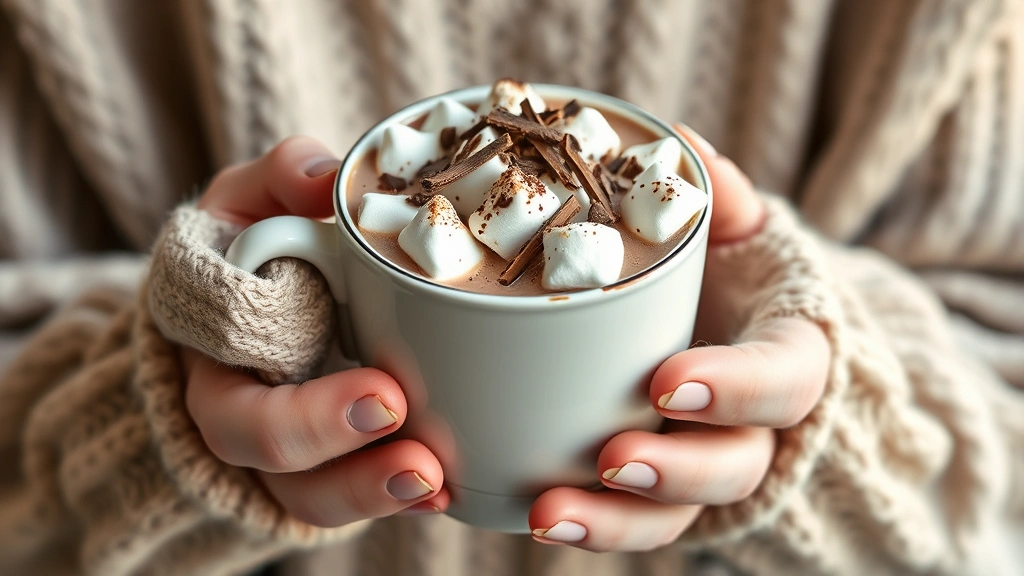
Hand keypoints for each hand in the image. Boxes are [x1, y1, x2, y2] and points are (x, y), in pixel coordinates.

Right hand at [185, 137, 447, 526]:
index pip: (234, 400)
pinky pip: (350, 493)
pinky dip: (396, 497)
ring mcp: (279, 445)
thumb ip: (280, 178)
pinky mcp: (326, 457)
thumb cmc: (254, 242)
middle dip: (339, 450)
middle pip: (265, 455)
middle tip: (413, 437)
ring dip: (370, 493)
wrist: (250, 291)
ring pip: (306, 494)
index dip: (302, 415)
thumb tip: (323, 181)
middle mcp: (236, 408)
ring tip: (436, 481)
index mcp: (212, 349)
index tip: (385, 393)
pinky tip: (448, 490)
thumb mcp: (254, 199)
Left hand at [528, 127, 830, 550]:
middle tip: (610, 457)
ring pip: (681, 515)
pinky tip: (536, 515)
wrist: (739, 338)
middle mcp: (756, 427)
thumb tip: (680, 144)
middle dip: (675, 469)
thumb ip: (720, 197)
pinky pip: (636, 524)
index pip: (785, 379)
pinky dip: (590, 526)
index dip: (735, 387)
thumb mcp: (742, 234)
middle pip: (737, 467)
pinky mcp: (666, 496)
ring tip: (548, 512)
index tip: (668, 380)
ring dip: (617, 520)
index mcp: (788, 354)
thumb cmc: (736, 280)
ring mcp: (709, 468)